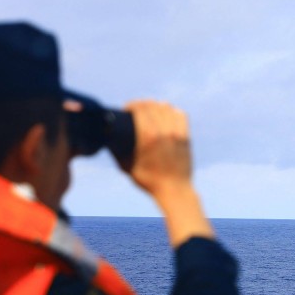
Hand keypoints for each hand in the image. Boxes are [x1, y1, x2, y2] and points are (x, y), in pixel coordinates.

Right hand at [124, 99, 213, 243]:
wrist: (174, 190)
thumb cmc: (149, 181)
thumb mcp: (127, 166)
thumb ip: (117, 151)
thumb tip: (108, 139)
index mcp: (148, 137)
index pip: (140, 109)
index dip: (131, 105)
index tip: (126, 109)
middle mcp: (164, 132)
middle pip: (152, 105)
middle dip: (141, 104)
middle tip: (135, 109)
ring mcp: (177, 134)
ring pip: (166, 108)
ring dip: (156, 106)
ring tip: (150, 109)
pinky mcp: (186, 137)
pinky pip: (181, 115)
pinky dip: (172, 111)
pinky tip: (167, 113)